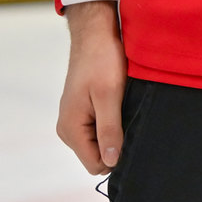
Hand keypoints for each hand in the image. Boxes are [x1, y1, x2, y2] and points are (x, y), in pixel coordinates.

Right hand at [57, 1, 126, 174]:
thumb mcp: (109, 96)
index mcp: (71, 129)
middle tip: (132, 119)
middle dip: (117, 144)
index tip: (133, 137)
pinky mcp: (83, 112)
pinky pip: (100, 129)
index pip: (95, 164)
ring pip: (100, 143)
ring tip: (127, 109)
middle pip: (98, 156)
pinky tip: (123, 106)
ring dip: (116, 132)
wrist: (95, 37)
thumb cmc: (102, 62)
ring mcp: (75, 121)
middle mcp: (69, 129)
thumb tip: (110, 162)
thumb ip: (109, 130)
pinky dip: (114, 122)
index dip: (116, 157)